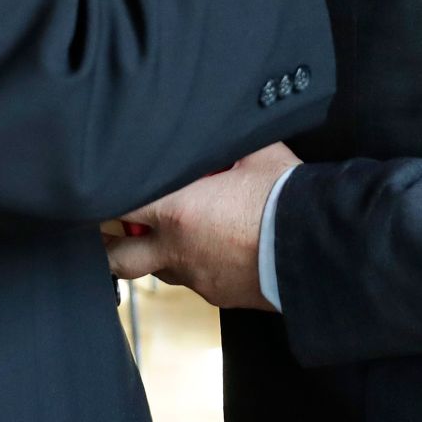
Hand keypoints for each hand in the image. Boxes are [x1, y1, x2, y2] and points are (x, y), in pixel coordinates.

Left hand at [103, 143, 299, 311]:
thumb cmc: (284, 197)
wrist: (318, 248)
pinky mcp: (220, 297)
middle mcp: (178, 251)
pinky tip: (217, 247)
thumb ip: (223, 143)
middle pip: (119, 258)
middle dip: (109, 244)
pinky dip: (198, 264)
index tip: (103, 190)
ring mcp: (198, 279)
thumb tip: (218, 124)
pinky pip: (197, 279)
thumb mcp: (252, 153)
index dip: (105, 198)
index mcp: (176, 211)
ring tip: (177, 231)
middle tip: (114, 228)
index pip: (117, 207)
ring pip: (161, 270)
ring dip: (160, 253)